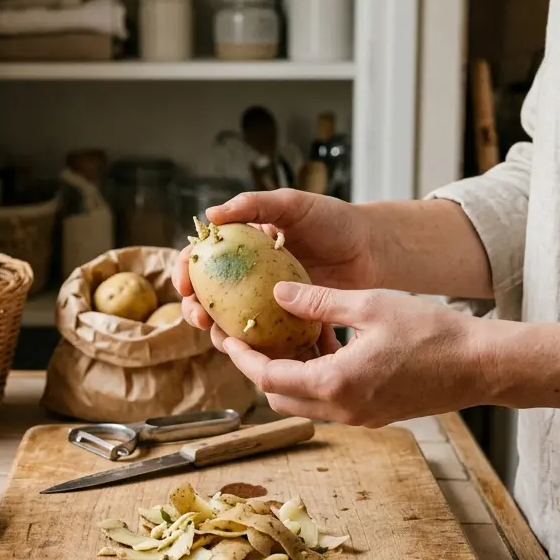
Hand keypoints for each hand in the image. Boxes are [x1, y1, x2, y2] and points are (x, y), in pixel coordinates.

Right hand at [173, 189, 380, 339]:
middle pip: (209, 300)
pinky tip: (258, 355)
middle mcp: (250, 280)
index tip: (184, 283)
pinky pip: (269, 344)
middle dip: (196, 312)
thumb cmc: (334, 221)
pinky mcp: (290, 327)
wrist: (375, 249)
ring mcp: (269, 306)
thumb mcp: (292, 204)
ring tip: (225, 341)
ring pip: (233, 326)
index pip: (202, 261)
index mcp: (243, 248)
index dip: (185, 272)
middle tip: (200, 318)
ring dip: (221, 337)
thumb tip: (211, 214)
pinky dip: (260, 352)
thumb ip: (254, 204)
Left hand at [222, 282, 492, 426]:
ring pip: (300, 403)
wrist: (480, 366)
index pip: (268, 376)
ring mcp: (357, 417)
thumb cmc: (432, 332)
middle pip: (277, 396)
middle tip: (242, 337)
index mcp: (335, 383)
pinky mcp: (372, 415)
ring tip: (274, 340)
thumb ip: (318, 301)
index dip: (241, 356)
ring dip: (281, 375)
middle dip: (255, 368)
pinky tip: (312, 350)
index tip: (225, 334)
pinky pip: (325, 403)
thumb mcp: (369, 305)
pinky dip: (308, 381)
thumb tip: (277, 292)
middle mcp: (341, 409)